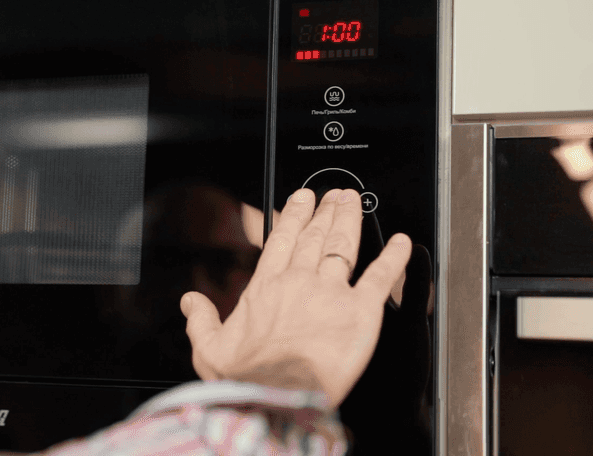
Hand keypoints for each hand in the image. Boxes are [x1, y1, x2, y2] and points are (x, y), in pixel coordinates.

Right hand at [179, 188, 411, 406]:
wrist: (275, 397)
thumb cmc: (246, 378)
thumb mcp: (208, 349)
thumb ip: (200, 319)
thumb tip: (190, 301)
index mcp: (265, 288)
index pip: (282, 240)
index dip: (294, 215)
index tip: (302, 199)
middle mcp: (298, 282)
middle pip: (315, 236)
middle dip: (325, 211)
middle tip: (335, 195)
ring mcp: (330, 293)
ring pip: (343, 246)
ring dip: (350, 220)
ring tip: (354, 203)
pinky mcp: (359, 312)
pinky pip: (380, 277)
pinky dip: (393, 258)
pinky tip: (402, 243)